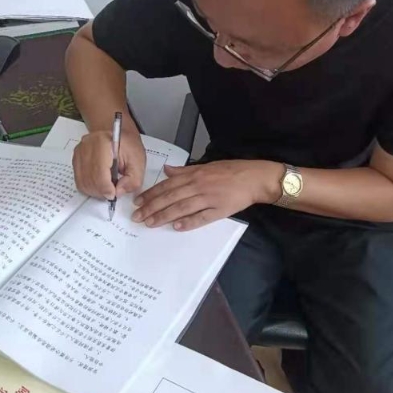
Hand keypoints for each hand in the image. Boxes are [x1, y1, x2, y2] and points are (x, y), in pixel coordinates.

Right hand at [73, 129, 145, 199]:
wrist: (117, 135)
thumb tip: (118, 192)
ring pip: (83, 182)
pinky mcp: (76, 159)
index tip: (114, 194)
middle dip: (102, 192)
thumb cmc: (128, 146)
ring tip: (108, 188)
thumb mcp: (138, 162)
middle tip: (113, 193)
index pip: (99, 171)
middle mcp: (86, 145)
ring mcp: (79, 152)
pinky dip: (90, 188)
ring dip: (96, 191)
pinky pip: (79, 181)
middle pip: (89, 178)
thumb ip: (133, 179)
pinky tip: (101, 185)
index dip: (106, 188)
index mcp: (102, 142)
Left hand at [132, 160, 281, 230]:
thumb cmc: (231, 171)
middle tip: (137, 217)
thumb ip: (185, 170)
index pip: (167, 185)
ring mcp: (209, 198)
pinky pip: (202, 217)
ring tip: (150, 223)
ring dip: (164, 216)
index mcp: (195, 174)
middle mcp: (199, 185)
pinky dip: (189, 222)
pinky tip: (177, 227)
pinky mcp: (220, 210)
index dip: (151, 194)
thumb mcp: (206, 165)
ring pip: (182, 208)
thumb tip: (167, 170)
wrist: (254, 177)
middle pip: (170, 197)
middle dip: (152, 207)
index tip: (138, 202)